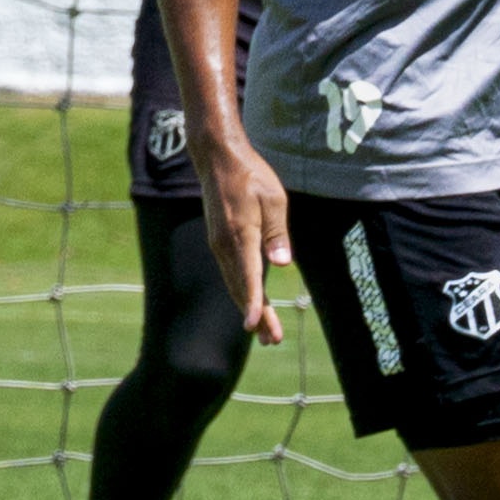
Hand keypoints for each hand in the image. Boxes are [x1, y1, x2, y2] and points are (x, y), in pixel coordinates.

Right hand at [191, 126, 294, 347]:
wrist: (216, 159)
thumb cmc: (251, 175)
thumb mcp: (274, 198)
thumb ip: (278, 233)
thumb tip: (282, 263)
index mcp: (241, 234)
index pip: (248, 276)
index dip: (253, 303)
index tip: (255, 325)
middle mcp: (225, 244)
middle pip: (240, 288)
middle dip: (257, 316)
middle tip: (273, 340)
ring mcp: (219, 244)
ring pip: (234, 283)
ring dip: (249, 307)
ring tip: (266, 332)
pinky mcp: (219, 242)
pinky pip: (231, 273)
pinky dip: (242, 292)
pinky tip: (252, 302)